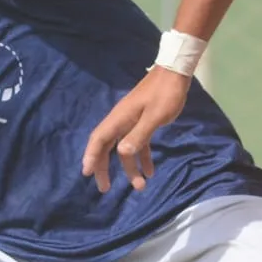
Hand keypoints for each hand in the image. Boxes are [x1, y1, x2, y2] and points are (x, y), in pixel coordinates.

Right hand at [81, 67, 191, 192]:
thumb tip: (122, 153)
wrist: (175, 73)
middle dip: (104, 167)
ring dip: (129, 168)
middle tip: (105, 188)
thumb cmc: (165, 94)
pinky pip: (138, 143)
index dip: (91, 156)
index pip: (99, 139)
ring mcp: (132, 122)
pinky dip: (142, 158)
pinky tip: (150, 171)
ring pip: (123, 148)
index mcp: (120, 118)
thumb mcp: (155, 116)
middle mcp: (121, 121)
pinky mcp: (143, 122)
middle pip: (106, 147)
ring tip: (139, 186)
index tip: (86, 173)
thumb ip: (139, 134)